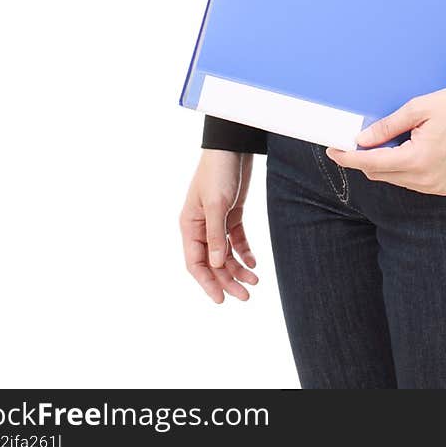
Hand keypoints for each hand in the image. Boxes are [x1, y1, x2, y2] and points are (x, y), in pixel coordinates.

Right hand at [179, 149, 260, 303]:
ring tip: (255, 282)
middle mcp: (200, 226)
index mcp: (190, 225)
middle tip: (246, 296)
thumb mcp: (216, 204)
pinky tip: (254, 263)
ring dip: (238, 268)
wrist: (233, 146)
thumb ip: (215, 235)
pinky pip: (235, 239)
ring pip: (225, 253)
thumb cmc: (218, 172)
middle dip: (228, 280)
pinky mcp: (231, 213)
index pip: (196, 263)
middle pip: (213, 262)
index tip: (221, 300)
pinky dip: (244, 252)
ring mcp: (216, 220)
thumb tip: (216, 264)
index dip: (207, 283)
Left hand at [326, 87, 445, 195]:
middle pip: (381, 174)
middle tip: (356, 140)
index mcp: (418, 159)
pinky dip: (403, 169)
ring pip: (397, 179)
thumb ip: (387, 126)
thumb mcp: (418, 108)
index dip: (349, 158)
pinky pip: (413, 182)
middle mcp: (427, 179)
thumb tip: (362, 139)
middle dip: (365, 159)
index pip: (372, 163)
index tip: (333, 150)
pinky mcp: (445, 187)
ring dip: (385, 164)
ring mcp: (437, 186)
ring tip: (389, 141)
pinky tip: (408, 150)